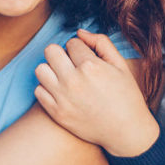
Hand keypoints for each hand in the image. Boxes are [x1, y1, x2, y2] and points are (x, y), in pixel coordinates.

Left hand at [35, 30, 159, 157]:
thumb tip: (79, 32)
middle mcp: (73, 81)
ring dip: (51, 70)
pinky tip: (61, 91)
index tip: (87, 59)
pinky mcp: (56, 112)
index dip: (80, 49)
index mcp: (91, 66)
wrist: (126, 132)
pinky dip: (47, 88)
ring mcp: (63, 98)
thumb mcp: (120, 65)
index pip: (71, 42)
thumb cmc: (126, 97)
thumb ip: (101, 43)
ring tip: (64, 77)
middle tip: (72, 64)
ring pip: (40, 69)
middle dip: (62, 54)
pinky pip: (38, 90)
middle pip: (50, 51)